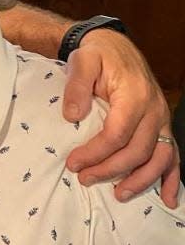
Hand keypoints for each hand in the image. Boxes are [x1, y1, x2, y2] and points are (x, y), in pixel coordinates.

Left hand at [62, 29, 179, 207]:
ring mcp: (162, 119)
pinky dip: (172, 178)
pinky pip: (173, 155)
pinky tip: (169, 198)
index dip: (95, 153)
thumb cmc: (98, 55)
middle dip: (111, 170)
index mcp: (134, 95)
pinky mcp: (162, 126)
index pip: (117, 134)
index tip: (74, 163)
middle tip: (85, 178)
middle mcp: (154, 110)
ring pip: (160, 158)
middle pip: (137, 151)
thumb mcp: (82, 61)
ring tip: (119, 194)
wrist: (115, 46)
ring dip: (141, 180)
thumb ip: (76, 86)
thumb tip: (71, 116)